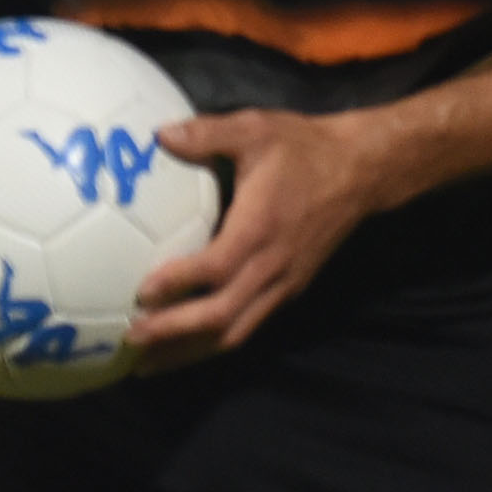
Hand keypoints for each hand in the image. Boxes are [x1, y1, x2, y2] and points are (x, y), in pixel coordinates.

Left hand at [127, 107, 387, 366]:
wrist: (360, 172)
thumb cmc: (302, 148)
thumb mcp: (255, 129)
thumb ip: (207, 133)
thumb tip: (158, 134)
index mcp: (261, 231)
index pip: (218, 268)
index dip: (180, 283)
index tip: (142, 293)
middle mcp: (273, 268)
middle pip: (223, 316)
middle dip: (176, 333)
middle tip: (131, 338)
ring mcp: (283, 285)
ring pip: (236, 332)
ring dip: (192, 350)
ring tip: (147, 362)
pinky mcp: (287, 289)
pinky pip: (247, 325)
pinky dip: (213, 341)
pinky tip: (183, 345)